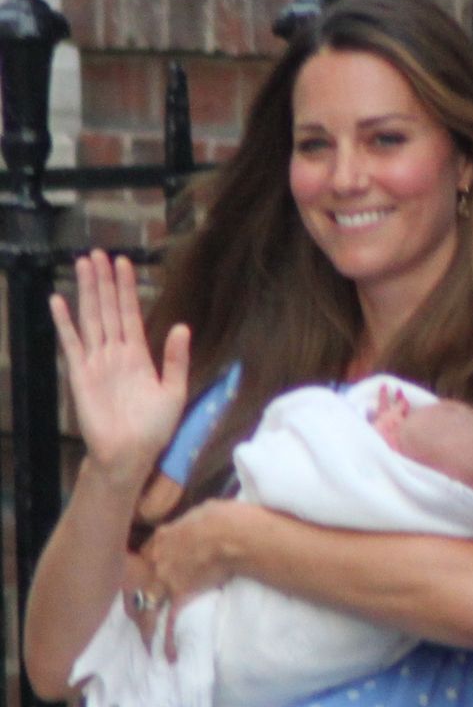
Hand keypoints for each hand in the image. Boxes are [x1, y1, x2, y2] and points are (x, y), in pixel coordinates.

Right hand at [49, 250, 189, 488]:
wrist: (131, 454)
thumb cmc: (154, 427)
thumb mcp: (174, 390)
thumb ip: (176, 359)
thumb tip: (181, 326)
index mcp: (139, 354)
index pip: (131, 313)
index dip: (127, 288)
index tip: (124, 263)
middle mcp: (116, 352)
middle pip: (109, 309)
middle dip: (104, 281)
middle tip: (98, 252)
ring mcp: (96, 361)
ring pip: (91, 318)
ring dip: (87, 292)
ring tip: (83, 265)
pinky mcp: (81, 375)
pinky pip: (71, 344)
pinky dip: (64, 323)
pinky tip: (58, 301)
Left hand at [142, 498, 245, 659]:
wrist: (233, 535)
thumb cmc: (223, 516)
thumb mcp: (202, 511)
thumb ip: (190, 524)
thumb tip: (195, 527)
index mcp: (163, 537)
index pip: (148, 553)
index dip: (148, 565)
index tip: (150, 574)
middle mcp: (158, 559)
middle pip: (138, 582)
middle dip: (135, 597)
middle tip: (136, 613)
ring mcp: (166, 579)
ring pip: (147, 605)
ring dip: (145, 624)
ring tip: (145, 642)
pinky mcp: (180, 595)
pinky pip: (170, 621)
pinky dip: (169, 640)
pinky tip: (169, 655)